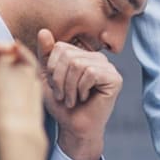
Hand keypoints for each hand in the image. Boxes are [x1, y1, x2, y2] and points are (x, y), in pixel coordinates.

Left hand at [37, 28, 122, 159]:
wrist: (75, 128)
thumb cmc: (62, 105)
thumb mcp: (48, 77)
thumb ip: (46, 55)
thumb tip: (44, 31)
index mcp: (83, 55)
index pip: (60, 47)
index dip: (52, 68)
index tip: (55, 87)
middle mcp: (97, 58)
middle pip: (68, 55)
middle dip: (59, 79)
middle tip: (63, 96)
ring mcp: (108, 67)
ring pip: (78, 64)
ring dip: (69, 87)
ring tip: (72, 99)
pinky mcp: (115, 78)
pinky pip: (91, 73)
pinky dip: (81, 89)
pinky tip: (85, 98)